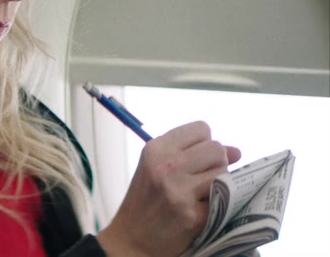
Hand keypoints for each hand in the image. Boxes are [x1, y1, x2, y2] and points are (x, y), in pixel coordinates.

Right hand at [95, 121, 241, 256]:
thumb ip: (193, 155)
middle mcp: (166, 166)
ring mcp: (179, 191)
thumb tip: (237, 151)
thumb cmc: (147, 201)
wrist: (131, 239)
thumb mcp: (158, 169)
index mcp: (155, 149)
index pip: (201, 129)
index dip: (203, 145)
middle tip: (200, 180)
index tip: (194, 160)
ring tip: (199, 196)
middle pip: (217, 149)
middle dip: (216, 164)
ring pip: (224, 173)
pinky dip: (216, 206)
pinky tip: (199, 212)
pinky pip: (224, 200)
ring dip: (219, 185)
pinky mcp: (193, 215)